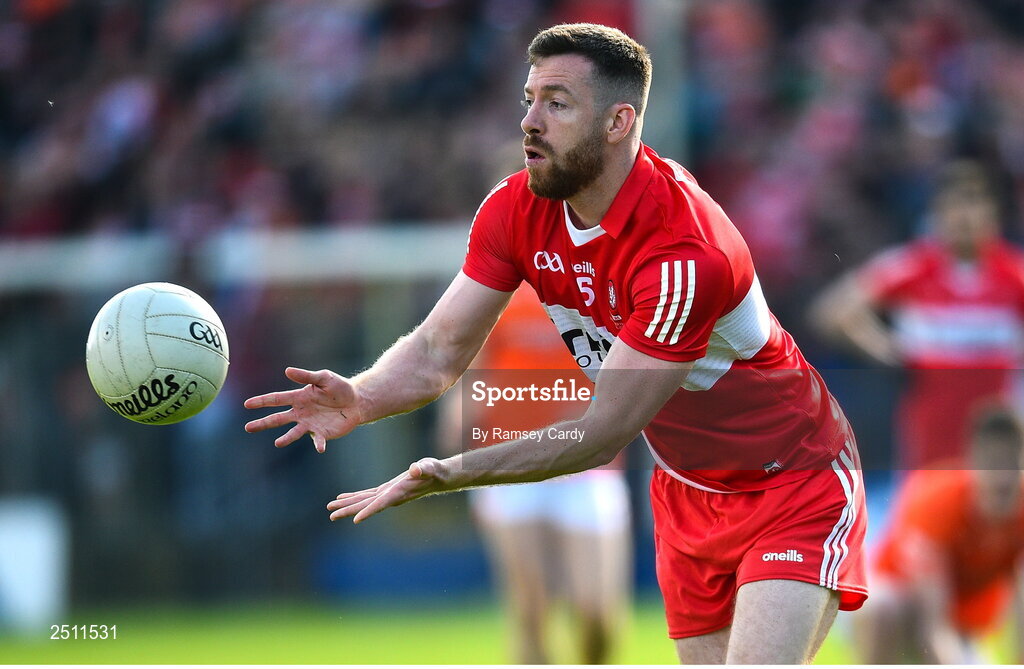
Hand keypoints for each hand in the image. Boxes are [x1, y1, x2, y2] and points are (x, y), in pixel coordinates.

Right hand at [243, 367, 362, 451]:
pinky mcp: (323, 433)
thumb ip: (306, 376)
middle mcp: (301, 413)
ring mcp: (310, 424)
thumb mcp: (324, 377)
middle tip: (248, 428)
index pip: (277, 399)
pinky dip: (318, 444)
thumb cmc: (339, 387)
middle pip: (278, 419)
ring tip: (278, 443)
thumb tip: (287, 371)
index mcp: (299, 398)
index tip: (247, 404)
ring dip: (286, 438)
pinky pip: (318, 440)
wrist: (356, 401)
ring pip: (294, 432)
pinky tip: (320, 448)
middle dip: (263, 423)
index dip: (262, 401)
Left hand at [327, 457, 450, 522]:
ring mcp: (386, 495)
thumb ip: (422, 469)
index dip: (369, 511)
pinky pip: (366, 495)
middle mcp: (390, 497)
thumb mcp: (428, 467)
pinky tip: (342, 498)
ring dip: (347, 505)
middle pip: (366, 506)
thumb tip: (416, 469)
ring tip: (330, 509)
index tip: (356, 520)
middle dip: (349, 511)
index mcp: (398, 493)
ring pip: (363, 501)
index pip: (381, 504)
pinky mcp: (385, 490)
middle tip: (331, 515)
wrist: (436, 477)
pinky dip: (354, 496)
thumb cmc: (433, 471)